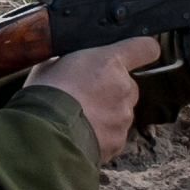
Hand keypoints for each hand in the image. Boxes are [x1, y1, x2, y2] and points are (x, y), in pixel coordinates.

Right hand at [25, 36, 163, 160]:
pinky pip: (113, 135)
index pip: (145, 48)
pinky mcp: (118, 141)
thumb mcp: (51, 64)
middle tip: (85, 96)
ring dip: (105, 114)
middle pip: (128, 85)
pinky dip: (101, 135)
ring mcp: (123, 117)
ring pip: (121, 112)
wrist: (44, 136)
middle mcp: (124, 88)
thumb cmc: (44, 96)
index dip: (142, 50)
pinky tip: (79, 135)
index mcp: (110, 62)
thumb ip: (72, 61)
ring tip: (77, 119)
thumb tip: (69, 64)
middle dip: (111, 90)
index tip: (136, 54)